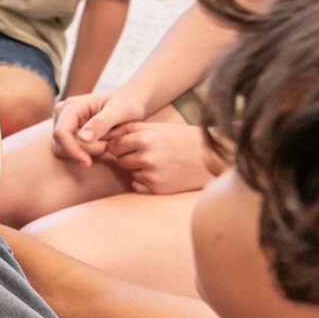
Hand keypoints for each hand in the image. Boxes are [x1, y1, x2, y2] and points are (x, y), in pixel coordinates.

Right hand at [49, 88, 146, 165]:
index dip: (71, 150)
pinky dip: (86, 153)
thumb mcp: (119, 110)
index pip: (61, 133)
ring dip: (86, 152)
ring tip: (107, 142)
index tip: (88, 163)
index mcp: (72, 106)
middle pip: (62, 144)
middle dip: (85, 151)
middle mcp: (62, 114)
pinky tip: (101, 144)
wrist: (131, 101)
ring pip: (64, 151)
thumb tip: (82, 138)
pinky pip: (70, 151)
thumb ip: (101, 123)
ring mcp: (64, 124)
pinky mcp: (69, 133)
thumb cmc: (127, 103)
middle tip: (109, 145)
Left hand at [96, 120, 219, 194]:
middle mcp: (146, 158)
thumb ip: (132, 129)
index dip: (121, 146)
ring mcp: (152, 175)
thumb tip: (106, 134)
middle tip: (150, 154)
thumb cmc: (184, 140)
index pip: (114, 146)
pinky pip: (138, 186)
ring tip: (161, 163)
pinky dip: (145, 182)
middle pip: (120, 161)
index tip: (130, 146)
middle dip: (130, 157)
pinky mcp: (157, 190)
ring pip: (130, 173)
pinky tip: (162, 174)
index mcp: (145, 139)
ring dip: (139, 170)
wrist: (212, 158)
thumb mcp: (159, 127)